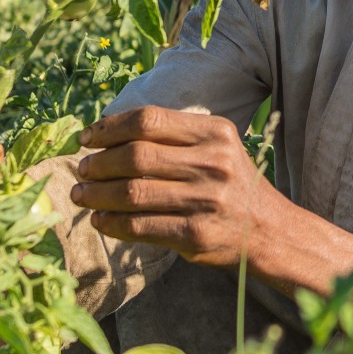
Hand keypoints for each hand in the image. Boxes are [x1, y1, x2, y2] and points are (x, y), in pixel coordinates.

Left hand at [69, 107, 269, 270]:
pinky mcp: (195, 234)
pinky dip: (111, 223)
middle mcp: (212, 162)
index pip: (149, 119)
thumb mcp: (216, 148)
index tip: (87, 138)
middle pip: (136, 154)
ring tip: (81, 195)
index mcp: (215, 132)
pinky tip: (100, 220)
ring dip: (97, 194)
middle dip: (98, 162)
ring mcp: (205, 200)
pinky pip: (140, 226)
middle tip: (81, 169)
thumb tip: (105, 136)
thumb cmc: (231, 185)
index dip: (109, 127)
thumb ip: (173, 138)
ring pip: (132, 192)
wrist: (271, 231)